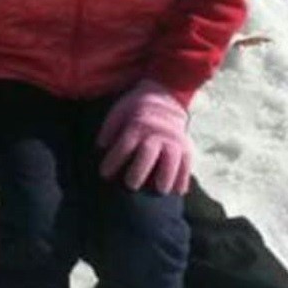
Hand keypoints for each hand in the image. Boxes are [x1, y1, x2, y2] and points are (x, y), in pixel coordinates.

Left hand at [96, 80, 191, 194]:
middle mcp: (157, 132)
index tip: (104, 174)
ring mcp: (174, 139)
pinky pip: (187, 162)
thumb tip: (101, 147)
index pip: (125, 144)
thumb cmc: (135, 109)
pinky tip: (178, 191)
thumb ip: (109, 129)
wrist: (164, 96)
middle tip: (130, 185)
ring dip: (167, 175)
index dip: (113, 160)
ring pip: (172, 157)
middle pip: (148, 152)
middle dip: (139, 170)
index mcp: (138, 124)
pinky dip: (183, 177)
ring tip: (160, 191)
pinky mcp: (186, 146)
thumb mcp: (119, 112)